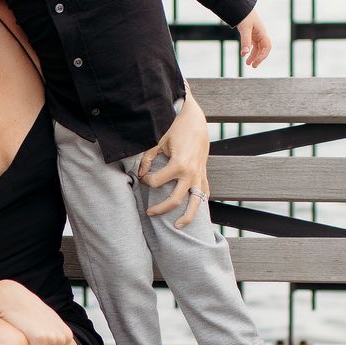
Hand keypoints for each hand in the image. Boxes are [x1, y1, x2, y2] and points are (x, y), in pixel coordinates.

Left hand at [139, 91, 211, 228]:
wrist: (195, 118)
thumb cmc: (175, 127)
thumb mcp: (157, 141)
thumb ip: (148, 159)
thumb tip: (141, 173)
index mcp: (178, 165)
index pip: (156, 182)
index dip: (146, 180)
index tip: (142, 176)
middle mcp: (190, 173)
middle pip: (175, 200)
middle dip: (161, 208)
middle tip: (149, 212)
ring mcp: (199, 174)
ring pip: (196, 202)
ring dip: (187, 216)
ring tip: (177, 226)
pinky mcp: (203, 172)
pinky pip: (204, 191)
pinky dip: (199, 201)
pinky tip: (193, 209)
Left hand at [237, 11, 272, 68]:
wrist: (241, 7)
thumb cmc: (244, 16)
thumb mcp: (245, 29)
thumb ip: (245, 41)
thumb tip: (244, 54)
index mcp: (262, 33)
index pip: (267, 47)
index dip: (263, 56)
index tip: (256, 62)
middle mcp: (261, 34)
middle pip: (263, 49)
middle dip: (259, 58)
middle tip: (252, 66)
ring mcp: (257, 34)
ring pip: (258, 48)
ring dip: (254, 56)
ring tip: (248, 64)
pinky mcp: (252, 34)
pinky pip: (254, 45)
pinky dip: (250, 51)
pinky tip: (245, 55)